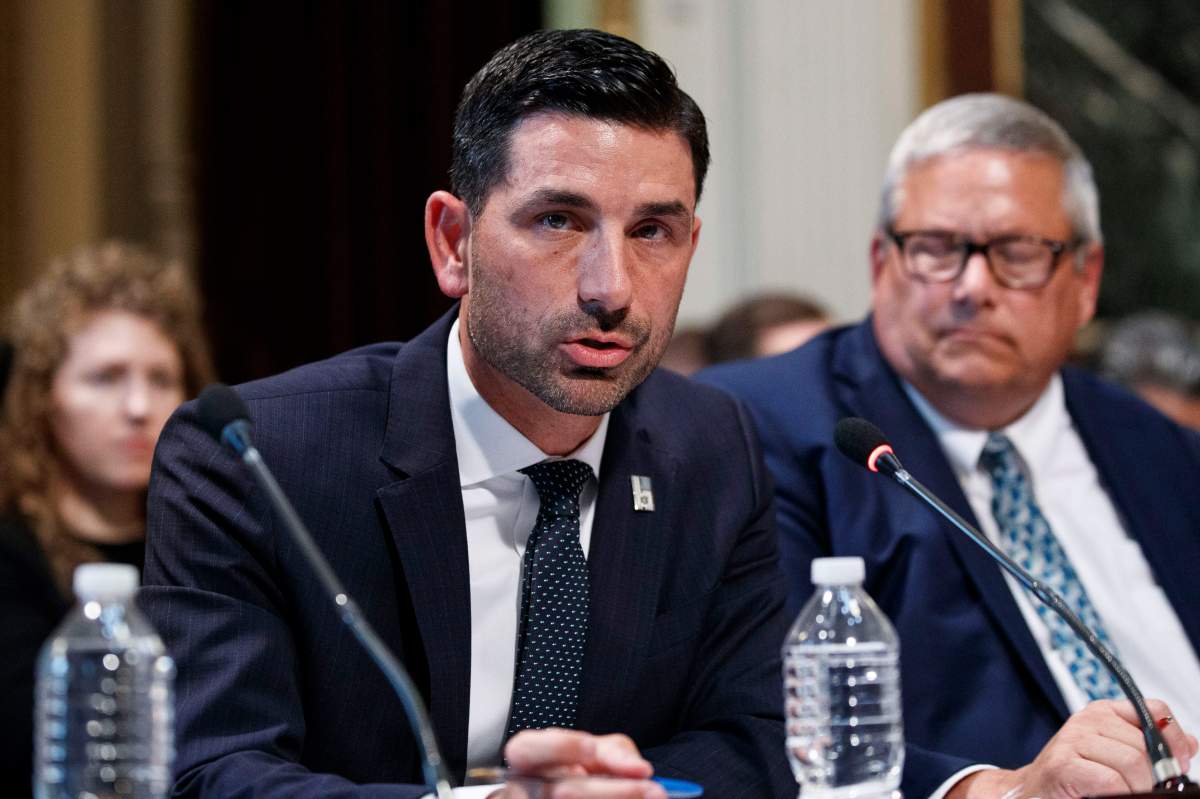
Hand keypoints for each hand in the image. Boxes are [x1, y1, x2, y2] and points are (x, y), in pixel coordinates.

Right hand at [489, 728, 666, 798]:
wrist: (590, 794)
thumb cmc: (585, 772)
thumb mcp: (598, 753)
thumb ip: (614, 752)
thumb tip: (637, 768)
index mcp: (527, 760)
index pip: (525, 749)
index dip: (561, 747)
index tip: (595, 749)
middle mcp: (523, 790)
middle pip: (561, 792)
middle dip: (615, 789)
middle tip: (654, 789)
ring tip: (651, 797)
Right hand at [951, 699, 1198, 798]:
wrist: (1036, 793)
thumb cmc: (1078, 778)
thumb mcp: (1118, 756)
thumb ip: (1151, 747)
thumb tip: (1189, 743)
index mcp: (1104, 712)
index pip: (1154, 710)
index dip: (1173, 739)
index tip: (1177, 763)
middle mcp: (1087, 720)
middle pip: (1146, 745)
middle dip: (1153, 776)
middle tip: (1139, 788)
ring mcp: (1072, 739)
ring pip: (1133, 763)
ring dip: (1135, 789)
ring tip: (1119, 793)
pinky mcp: (1063, 764)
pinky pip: (1111, 780)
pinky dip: (1118, 793)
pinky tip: (1103, 795)